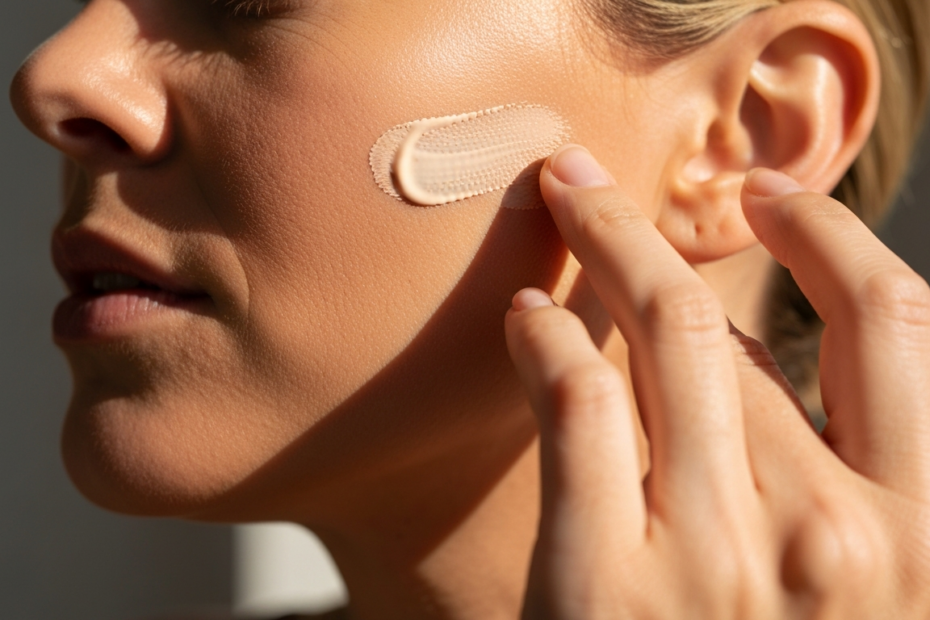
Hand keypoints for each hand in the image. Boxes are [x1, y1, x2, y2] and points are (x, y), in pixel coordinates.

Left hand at [505, 145, 929, 618]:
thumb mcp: (864, 590)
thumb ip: (840, 483)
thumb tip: (766, 359)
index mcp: (923, 536)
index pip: (897, 320)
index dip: (826, 234)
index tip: (769, 194)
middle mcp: (833, 537)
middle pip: (731, 321)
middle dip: (656, 229)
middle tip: (600, 184)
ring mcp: (716, 560)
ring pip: (656, 338)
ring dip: (599, 252)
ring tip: (562, 211)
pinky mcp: (605, 589)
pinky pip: (578, 406)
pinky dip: (544, 340)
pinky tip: (523, 315)